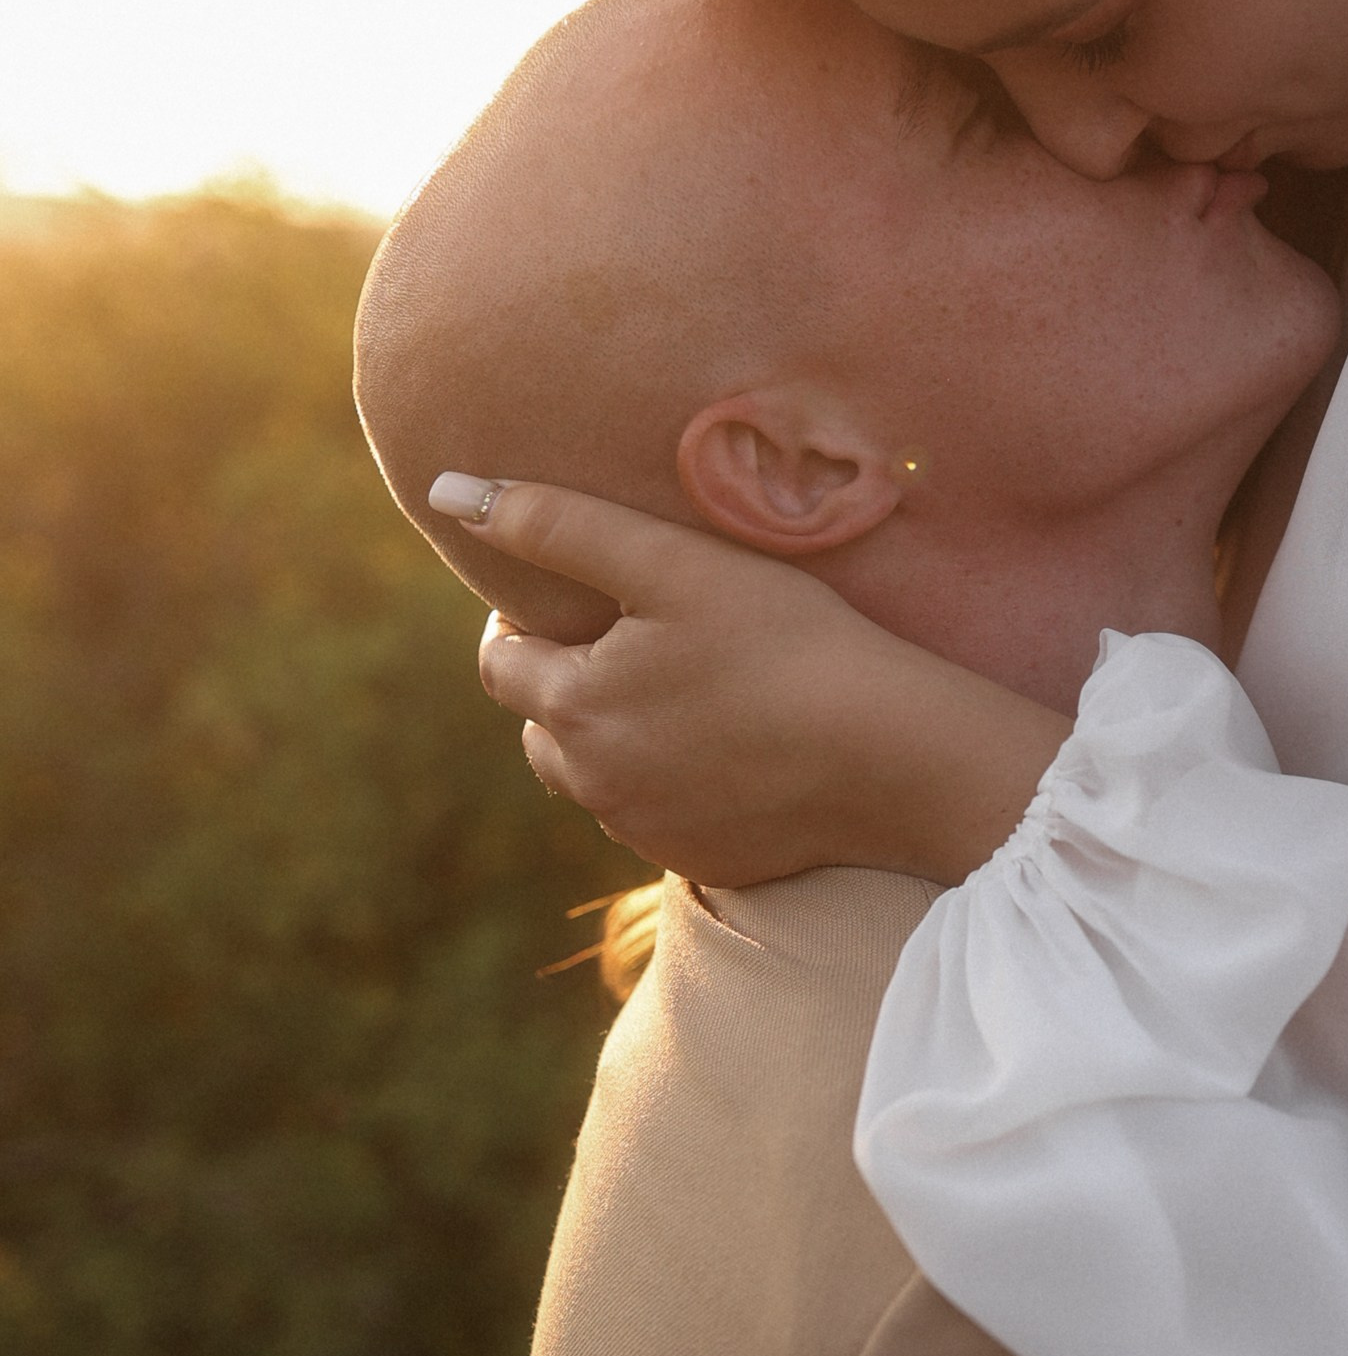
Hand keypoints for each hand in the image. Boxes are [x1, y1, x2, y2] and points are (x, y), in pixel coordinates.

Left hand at [448, 481, 1067, 887]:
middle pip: (542, 726)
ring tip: (686, 691)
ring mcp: (646, 833)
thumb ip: (555, 523)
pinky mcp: (701, 862)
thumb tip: (446, 492)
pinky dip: (673, 782)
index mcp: (573, 706)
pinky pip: (657, 816)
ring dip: (616, 737)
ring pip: (596, 777)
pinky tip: (732, 746)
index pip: (502, 661)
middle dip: (569, 683)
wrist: (893, 755)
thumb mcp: (670, 562)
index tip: (586, 595)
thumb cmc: (786, 641)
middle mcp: (593, 785)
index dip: (529, 620)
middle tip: (640, 639)